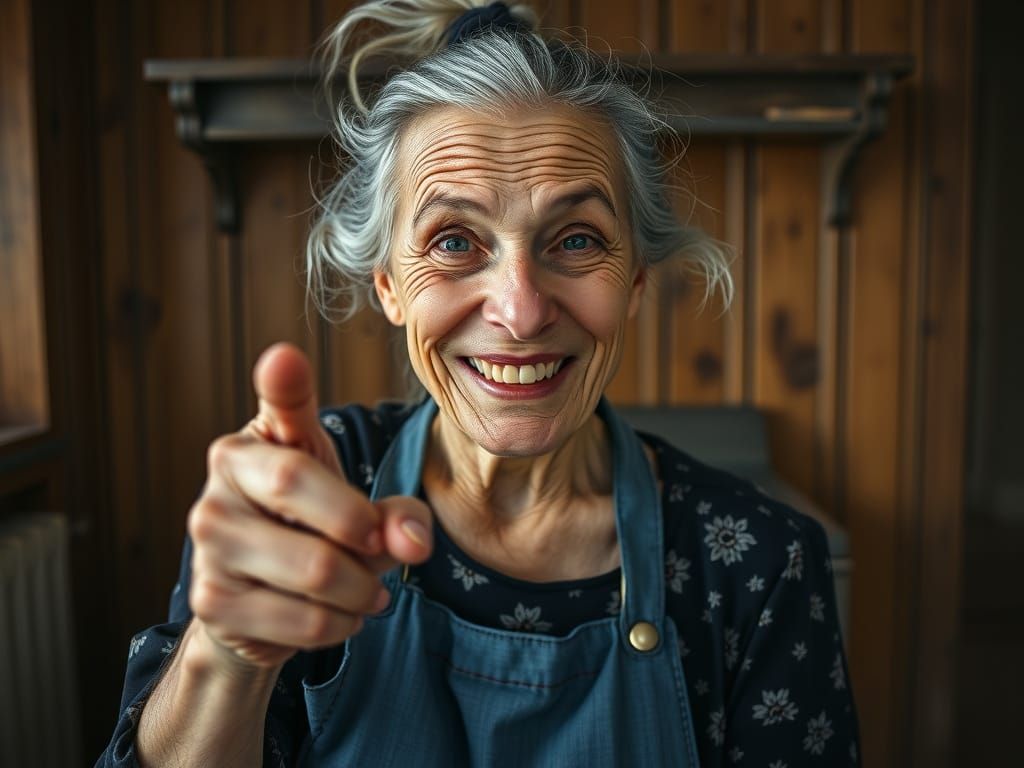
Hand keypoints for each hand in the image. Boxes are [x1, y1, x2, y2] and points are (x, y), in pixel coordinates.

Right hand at [186, 343, 431, 670]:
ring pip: (316, 570)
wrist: (255, 608)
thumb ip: (394, 512)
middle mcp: (218, 485)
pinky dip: (341, 624)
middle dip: (366, 531)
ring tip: (365, 588)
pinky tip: (339, 614)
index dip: (283, 386)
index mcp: (252, 447)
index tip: (285, 358)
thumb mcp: (355, 507)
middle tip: (384, 548)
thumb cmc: (309, 534)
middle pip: (301, 489)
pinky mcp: (211, 602)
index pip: (279, 413)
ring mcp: (207, 544)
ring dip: (362, 590)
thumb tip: (411, 541)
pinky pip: (305, 621)